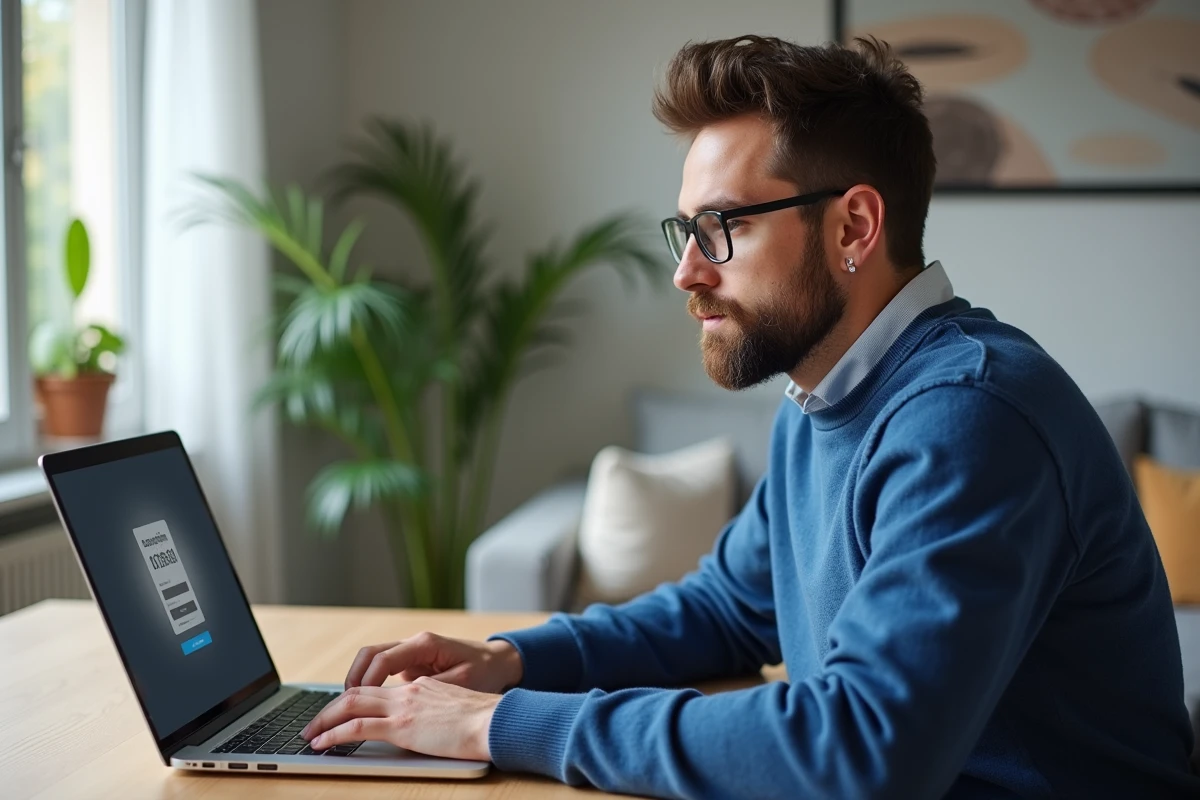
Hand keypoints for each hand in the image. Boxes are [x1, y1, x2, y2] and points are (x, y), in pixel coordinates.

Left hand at [301, 678, 499, 760]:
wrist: (496, 720)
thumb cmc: (485, 720)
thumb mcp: (456, 709)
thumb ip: (437, 712)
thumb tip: (430, 726)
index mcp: (421, 687)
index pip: (378, 689)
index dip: (353, 699)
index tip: (339, 712)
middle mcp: (408, 691)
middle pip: (357, 693)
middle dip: (330, 709)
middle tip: (313, 725)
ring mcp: (403, 707)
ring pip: (350, 705)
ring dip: (324, 720)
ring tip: (309, 735)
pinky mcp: (402, 726)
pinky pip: (358, 727)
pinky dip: (334, 734)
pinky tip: (322, 743)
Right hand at [345, 631, 522, 693]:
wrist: (499, 661)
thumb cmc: (484, 670)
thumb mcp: (462, 683)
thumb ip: (432, 689)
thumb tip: (403, 700)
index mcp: (425, 645)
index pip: (384, 658)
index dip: (366, 680)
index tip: (354, 699)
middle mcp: (414, 644)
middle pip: (370, 654)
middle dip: (353, 677)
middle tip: (341, 705)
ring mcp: (411, 652)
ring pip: (373, 659)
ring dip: (359, 679)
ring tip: (348, 706)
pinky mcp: (412, 663)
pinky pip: (383, 669)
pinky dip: (370, 683)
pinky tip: (366, 704)